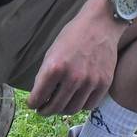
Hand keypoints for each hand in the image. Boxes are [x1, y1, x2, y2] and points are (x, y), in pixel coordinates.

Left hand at [27, 0, 121, 115]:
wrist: (100, 24)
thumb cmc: (73, 36)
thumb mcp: (52, 52)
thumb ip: (46, 75)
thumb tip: (41, 96)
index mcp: (55, 67)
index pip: (38, 97)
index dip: (33, 104)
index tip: (33, 104)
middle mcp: (73, 77)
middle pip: (55, 107)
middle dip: (46, 111)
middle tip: (43, 110)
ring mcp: (90, 82)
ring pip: (72, 109)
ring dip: (62, 110)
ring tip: (59, 105)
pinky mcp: (104, 83)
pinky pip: (89, 105)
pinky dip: (80, 105)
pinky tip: (76, 99)